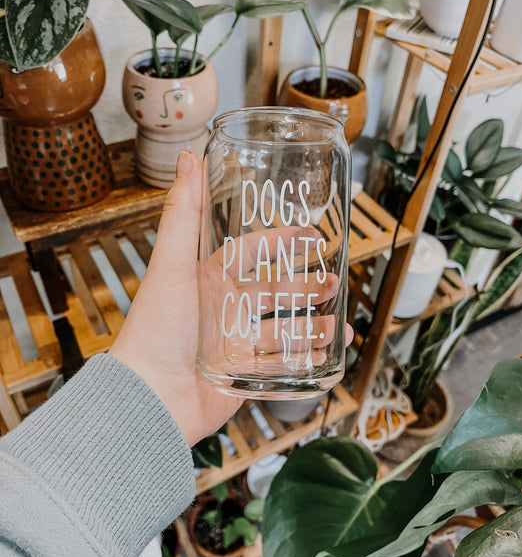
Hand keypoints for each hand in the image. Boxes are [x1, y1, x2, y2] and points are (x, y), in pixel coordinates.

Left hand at [110, 151, 353, 447]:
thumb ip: (183, 214)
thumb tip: (188, 159)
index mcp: (207, 280)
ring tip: (337, 326)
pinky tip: (324, 356)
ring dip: (311, 326)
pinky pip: (278, 367)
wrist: (150, 397)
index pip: (251, 252)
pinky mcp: (240, 377)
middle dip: (305, 288)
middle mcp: (222, 310)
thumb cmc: (156, 328)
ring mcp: (233, 344)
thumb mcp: (171, 265)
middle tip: (332, 284)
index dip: (280, 241)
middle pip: (274, 293)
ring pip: (282, 330)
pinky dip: (303, 362)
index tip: (310, 236)